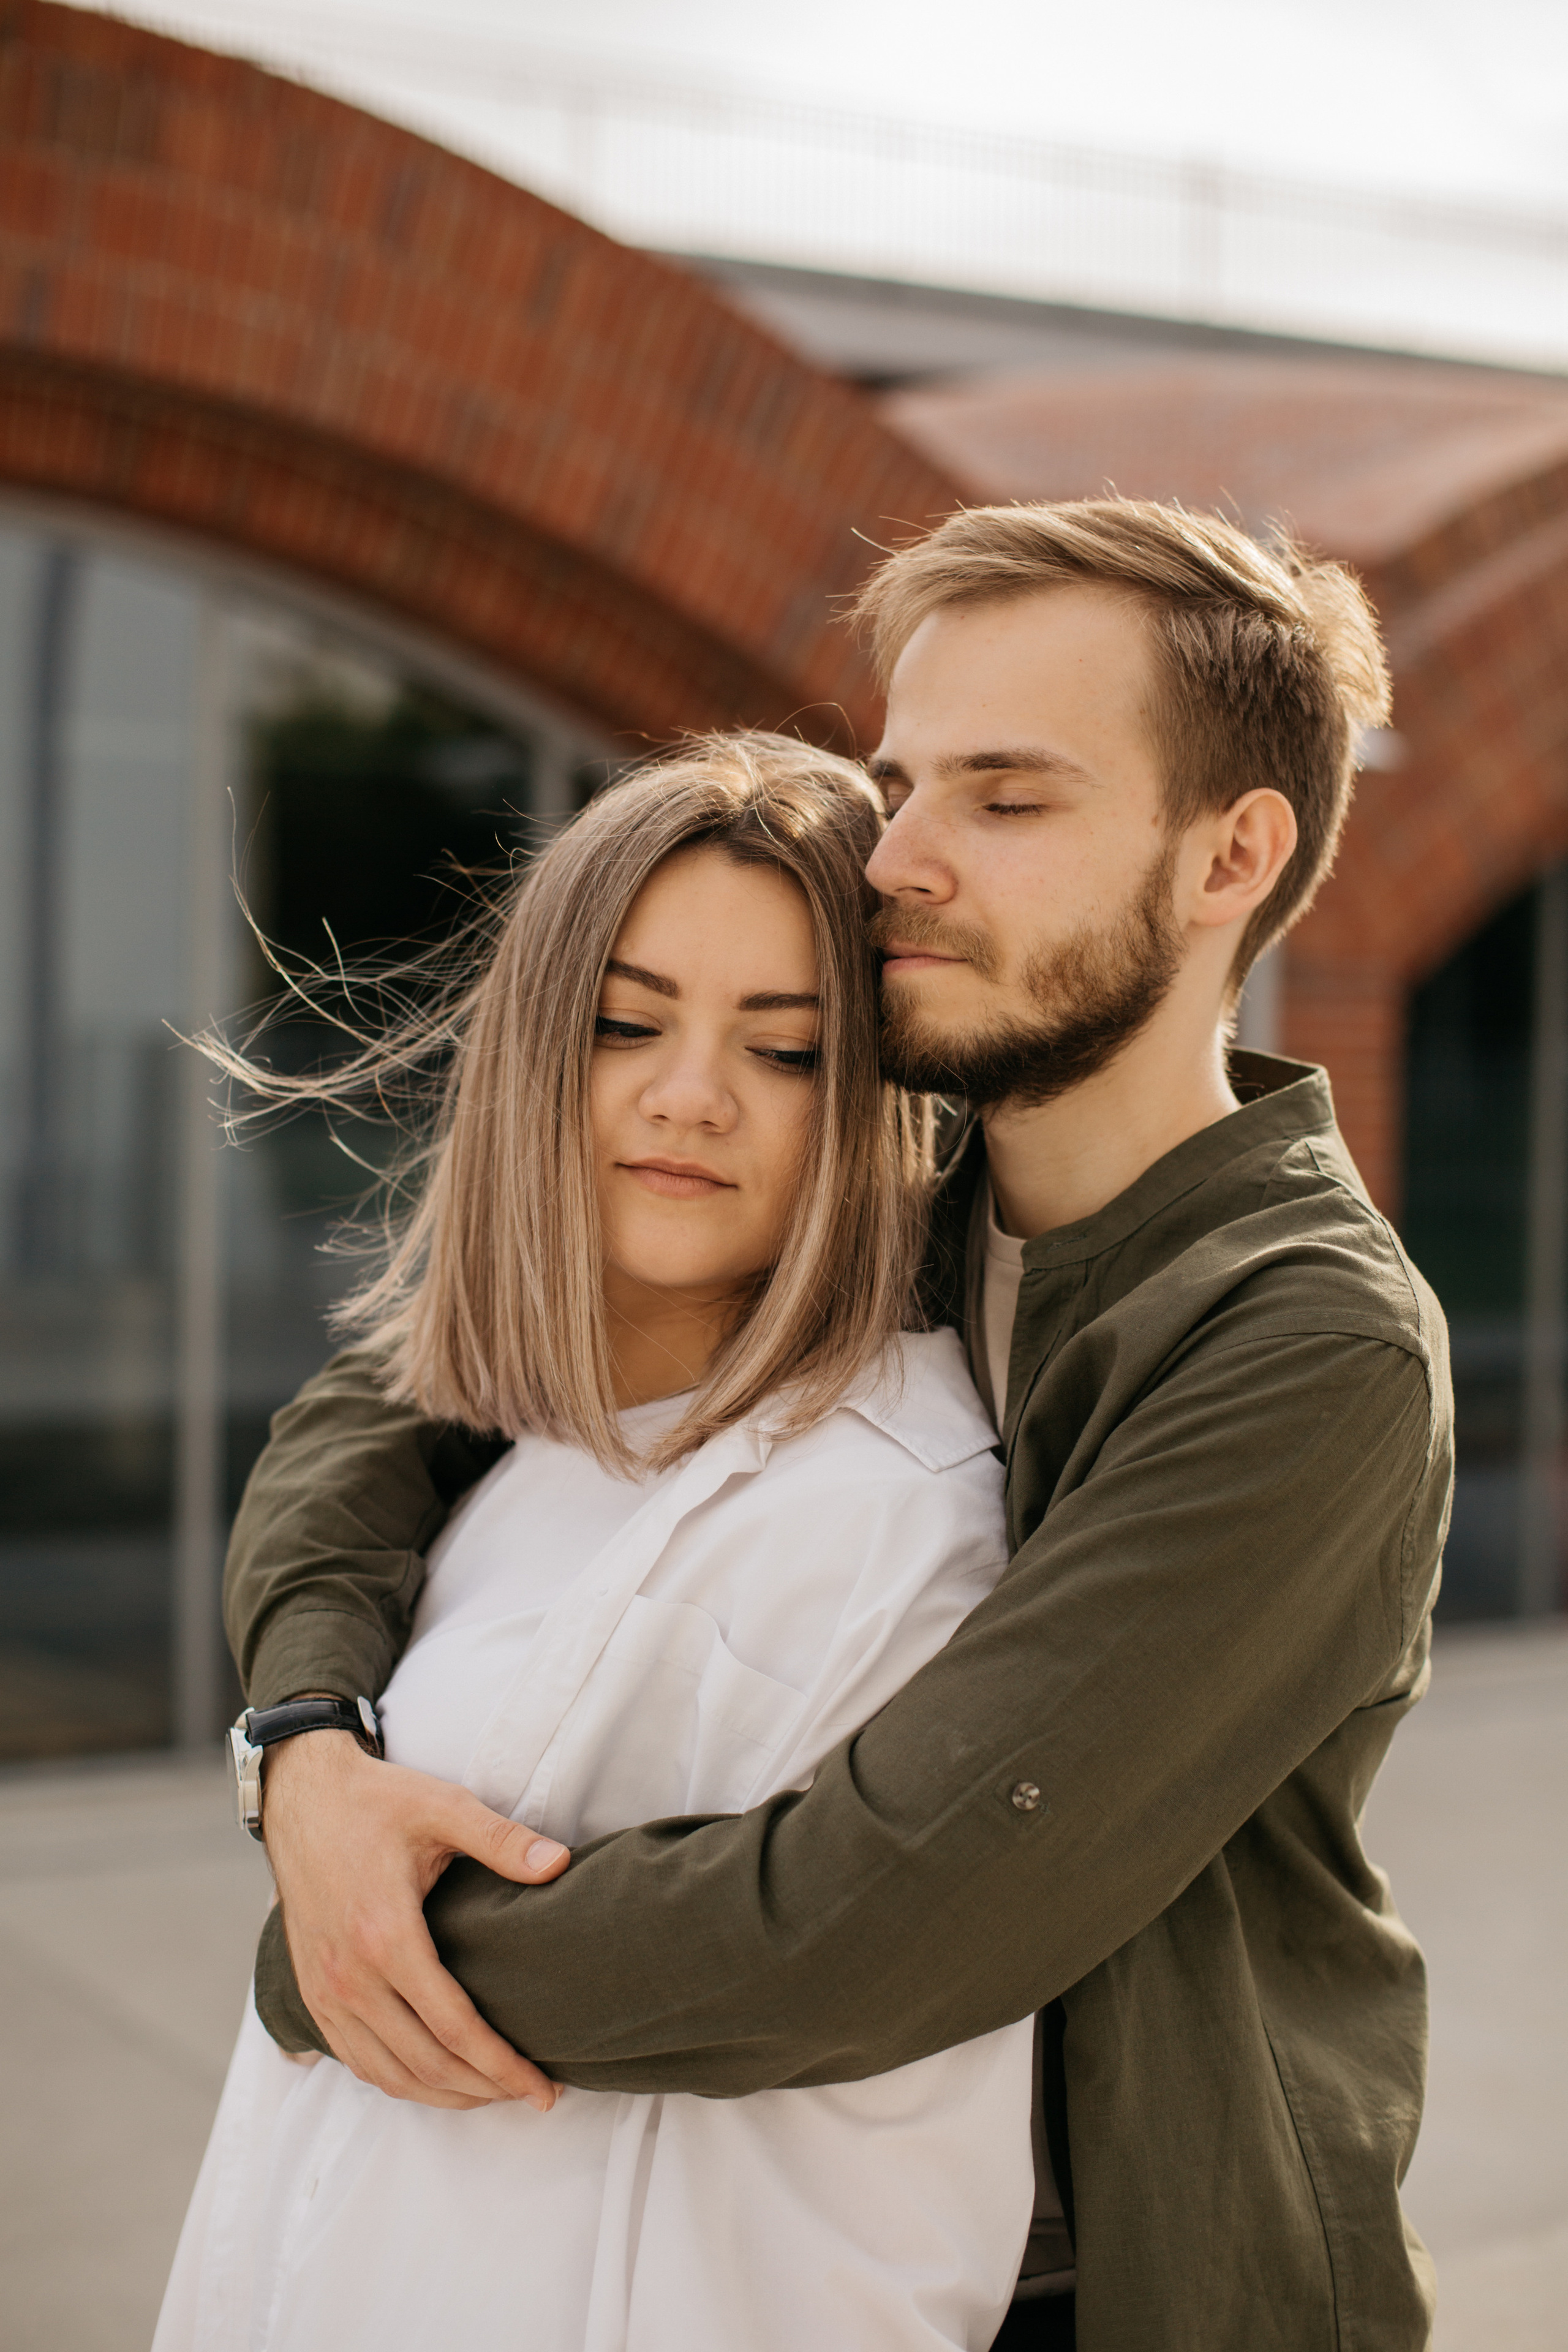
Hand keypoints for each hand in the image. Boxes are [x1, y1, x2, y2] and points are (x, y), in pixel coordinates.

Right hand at [262, 1729, 569, 2110]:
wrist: (301, 1796)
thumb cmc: (376, 1801)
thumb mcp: (443, 1807)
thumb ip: (501, 1839)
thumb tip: (560, 1863)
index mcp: (385, 1936)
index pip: (454, 2027)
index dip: (503, 2065)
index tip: (544, 2088)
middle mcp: (349, 1976)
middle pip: (425, 2062)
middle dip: (484, 2089)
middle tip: (532, 2096)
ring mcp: (325, 1991)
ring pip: (388, 2073)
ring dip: (444, 2095)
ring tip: (492, 2094)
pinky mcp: (311, 1993)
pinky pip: (357, 2059)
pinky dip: (400, 2080)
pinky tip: (435, 2077)